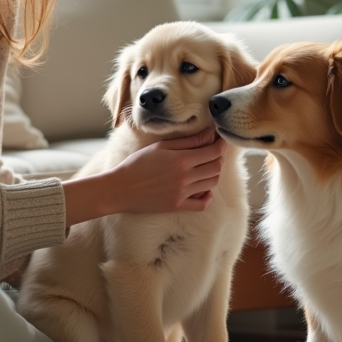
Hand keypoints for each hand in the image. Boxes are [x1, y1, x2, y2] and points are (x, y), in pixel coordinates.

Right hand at [110, 128, 225, 213]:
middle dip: (218, 159)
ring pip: (211, 184)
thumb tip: (209, 135)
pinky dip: (207, 196)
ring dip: (213, 175)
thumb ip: (187, 141)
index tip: (219, 140)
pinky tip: (202, 189)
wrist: (120, 188)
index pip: (213, 152)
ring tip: (205, 168)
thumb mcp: (161, 146)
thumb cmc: (138, 163)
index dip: (220, 145)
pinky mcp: (177, 206)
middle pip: (216, 168)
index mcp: (181, 159)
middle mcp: (185, 177)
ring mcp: (182, 193)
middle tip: (212, 153)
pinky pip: (202, 204)